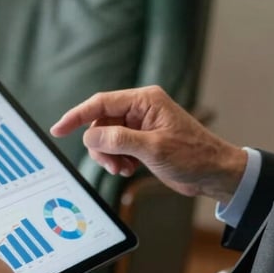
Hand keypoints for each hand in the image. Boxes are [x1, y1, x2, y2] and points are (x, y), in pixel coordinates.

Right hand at [50, 85, 246, 203]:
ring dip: (109, 155)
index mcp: (145, 101)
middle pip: (101, 122)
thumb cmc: (193, 155)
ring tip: (123, 169)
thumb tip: (90, 137)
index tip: (59, 129)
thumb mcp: (153, 148)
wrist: (215, 172)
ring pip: (107, 137)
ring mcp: (142, 125)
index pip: (101, 102)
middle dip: (100, 145)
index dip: (77, 116)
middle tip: (111, 164)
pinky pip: (117, 147)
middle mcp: (141, 109)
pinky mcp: (143, 140)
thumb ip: (119, 140)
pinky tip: (129, 169)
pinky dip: (117, 160)